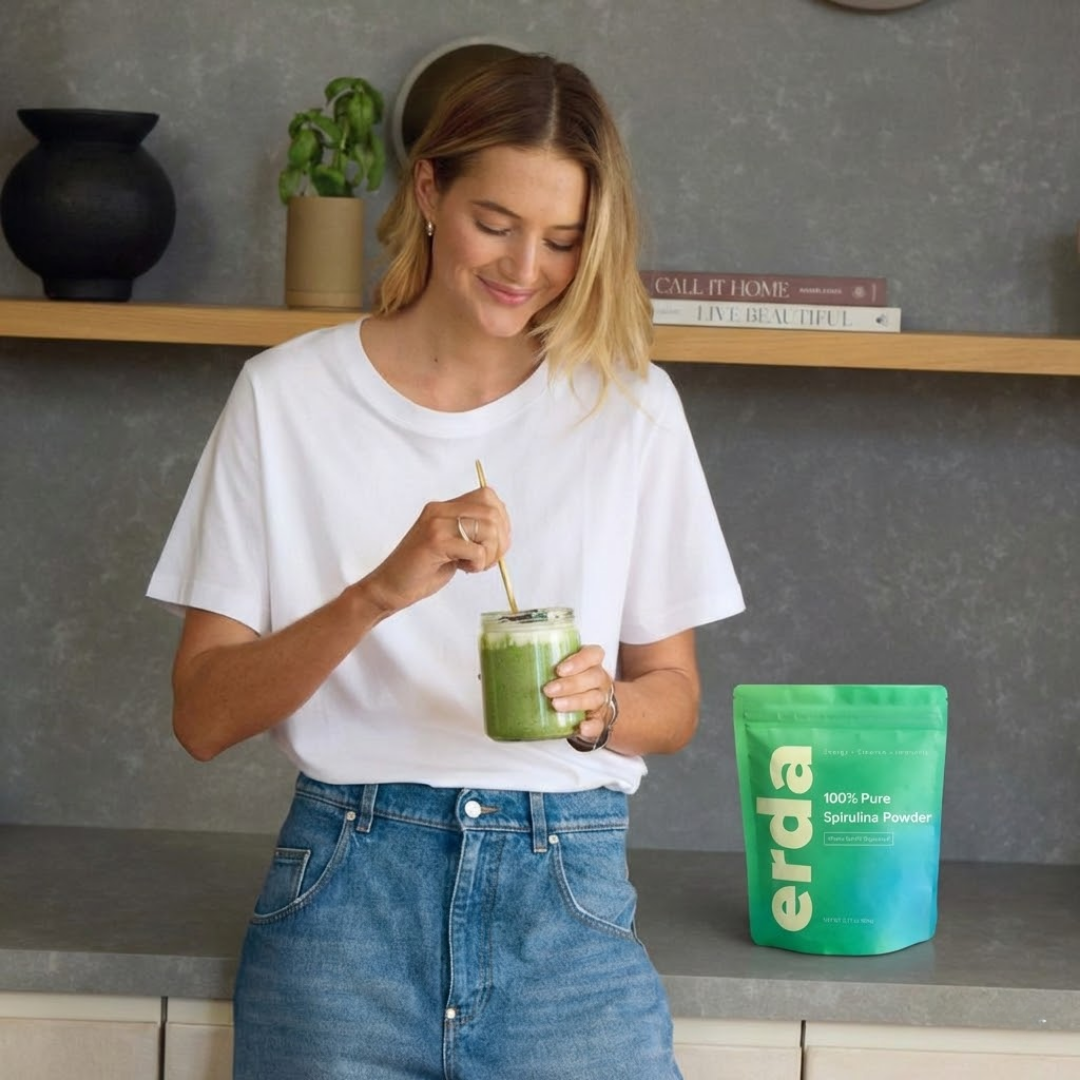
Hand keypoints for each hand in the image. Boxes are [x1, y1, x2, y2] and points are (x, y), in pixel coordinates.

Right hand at [359, 484, 510, 613]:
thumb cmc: (422, 570)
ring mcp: (437, 524)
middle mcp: (440, 510)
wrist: (389, 587)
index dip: (501, 519)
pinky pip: (476, 550)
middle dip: (500, 540)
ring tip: (474, 565)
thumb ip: (470, 531)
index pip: (487, 495)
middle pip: (492, 512)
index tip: (494, 543)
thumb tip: (502, 531)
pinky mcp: (435, 542)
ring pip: (488, 529)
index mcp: (444, 507)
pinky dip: (479, 563)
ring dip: (490, 553)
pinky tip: (464, 569)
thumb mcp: (450, 543)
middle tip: (487, 559)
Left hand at [543, 644, 615, 742]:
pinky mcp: (599, 720)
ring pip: (595, 698)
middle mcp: (598, 680)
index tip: (560, 669)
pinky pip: (599, 723)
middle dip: (570, 683)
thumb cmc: (568, 683)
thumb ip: (541, 664)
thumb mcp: (560, 669)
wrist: (587, 709)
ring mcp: (601, 700)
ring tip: (556, 705)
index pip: (593, 654)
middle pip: (593, 676)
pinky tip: (581, 727)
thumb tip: (506, 664)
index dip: (579, 660)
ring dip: (575, 702)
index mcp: (590, 663)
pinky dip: (591, 726)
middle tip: (549, 690)